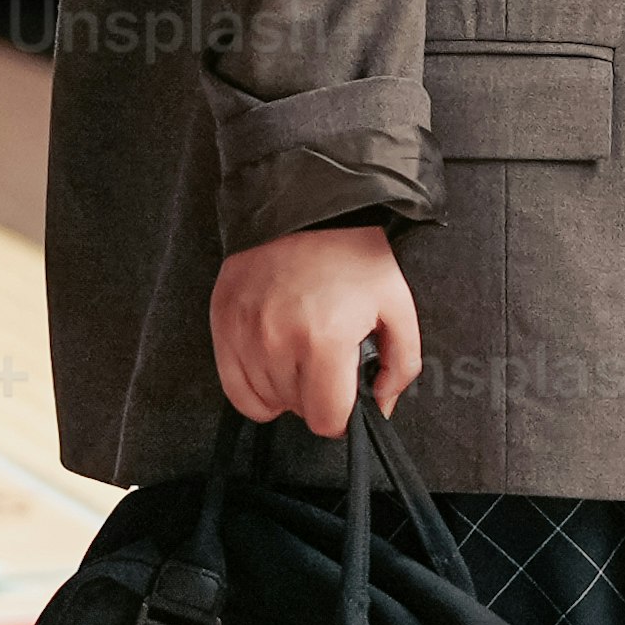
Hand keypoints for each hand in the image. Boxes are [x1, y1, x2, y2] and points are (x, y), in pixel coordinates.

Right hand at [210, 223, 421, 429]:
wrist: (303, 205)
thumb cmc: (351, 253)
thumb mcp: (397, 304)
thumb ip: (401, 364)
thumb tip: (380, 406)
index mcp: (325, 339)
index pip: (327, 419)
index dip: (345, 415)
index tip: (349, 396)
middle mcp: (277, 342)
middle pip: (298, 410)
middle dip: (320, 395)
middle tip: (330, 360)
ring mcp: (244, 334)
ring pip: (267, 401)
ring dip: (289, 389)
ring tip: (303, 351)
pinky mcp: (222, 324)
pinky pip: (235, 389)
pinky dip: (257, 387)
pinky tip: (275, 363)